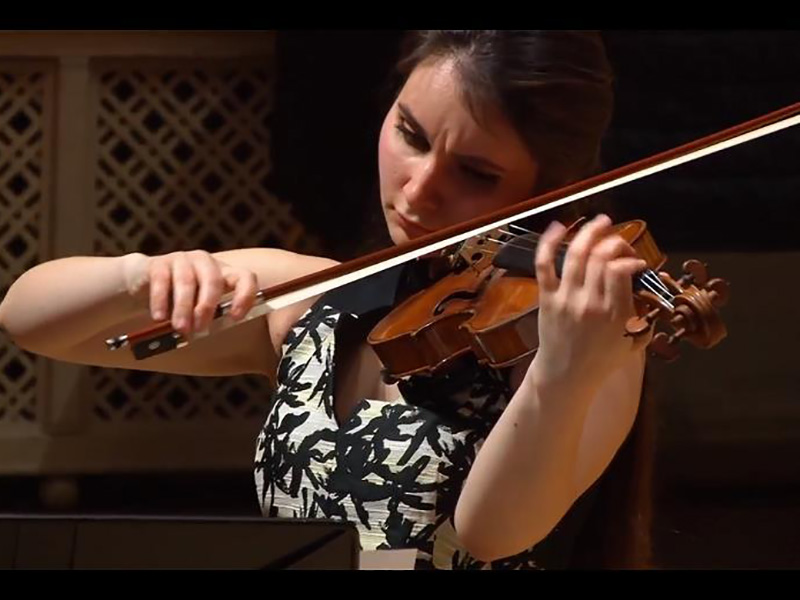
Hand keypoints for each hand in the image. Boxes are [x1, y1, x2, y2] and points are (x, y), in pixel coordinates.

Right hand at [122, 250, 258, 337]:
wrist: (144, 284)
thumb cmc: (179, 302)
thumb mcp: (198, 309)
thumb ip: (209, 318)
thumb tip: (209, 337)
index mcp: (223, 274)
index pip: (244, 277)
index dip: (244, 295)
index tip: (235, 317)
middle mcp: (205, 263)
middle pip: (213, 280)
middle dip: (207, 306)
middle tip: (199, 328)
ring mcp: (183, 260)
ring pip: (187, 282)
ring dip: (184, 307)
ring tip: (180, 327)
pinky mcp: (159, 263)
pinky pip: (162, 281)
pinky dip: (161, 301)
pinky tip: (160, 317)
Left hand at [528, 214, 648, 394]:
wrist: (564, 376)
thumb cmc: (600, 361)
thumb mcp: (632, 344)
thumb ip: (644, 320)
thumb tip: (650, 297)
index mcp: (614, 314)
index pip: (621, 271)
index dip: (630, 259)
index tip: (636, 262)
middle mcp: (589, 303)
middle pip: (601, 257)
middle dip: (614, 243)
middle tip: (619, 243)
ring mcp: (565, 299)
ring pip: (576, 255)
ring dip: (590, 232)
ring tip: (600, 221)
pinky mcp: (546, 298)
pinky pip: (544, 265)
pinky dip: (549, 243)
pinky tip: (558, 226)